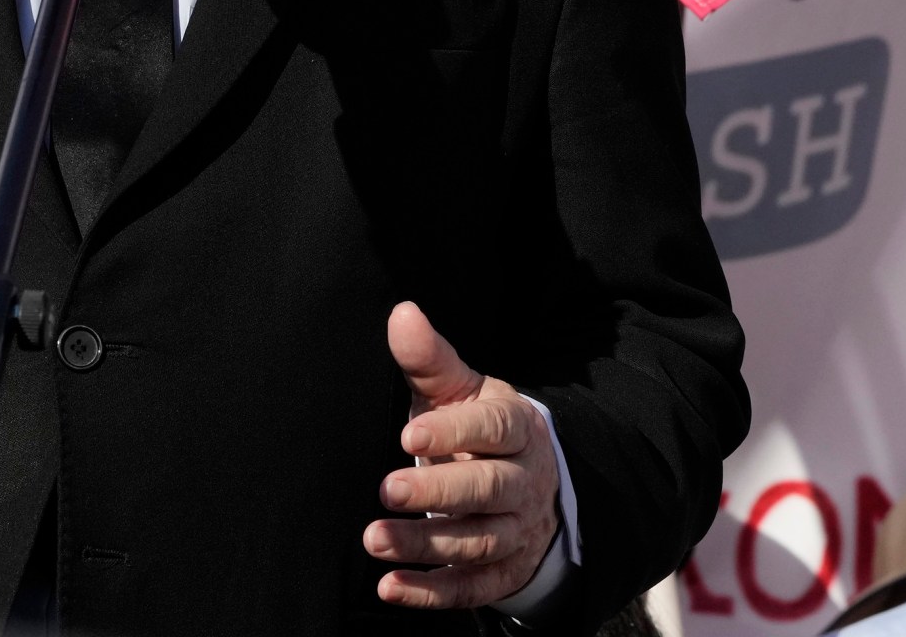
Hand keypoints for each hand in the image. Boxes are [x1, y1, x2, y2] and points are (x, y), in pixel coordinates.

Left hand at [367, 301, 558, 609]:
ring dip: (426, 545)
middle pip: (487, 489)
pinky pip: (474, 587)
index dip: (454, 433)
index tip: (409, 436)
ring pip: (478, 542)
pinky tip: (391, 587)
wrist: (530, 480)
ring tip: (374, 539)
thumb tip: (402, 313)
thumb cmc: (477, 427)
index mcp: (515, 428)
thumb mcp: (460, 390)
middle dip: (438, 493)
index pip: (492, 429)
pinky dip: (434, 592)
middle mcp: (523, 481)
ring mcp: (518, 530)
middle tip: (388, 490)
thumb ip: (430, 359)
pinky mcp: (505, 570)